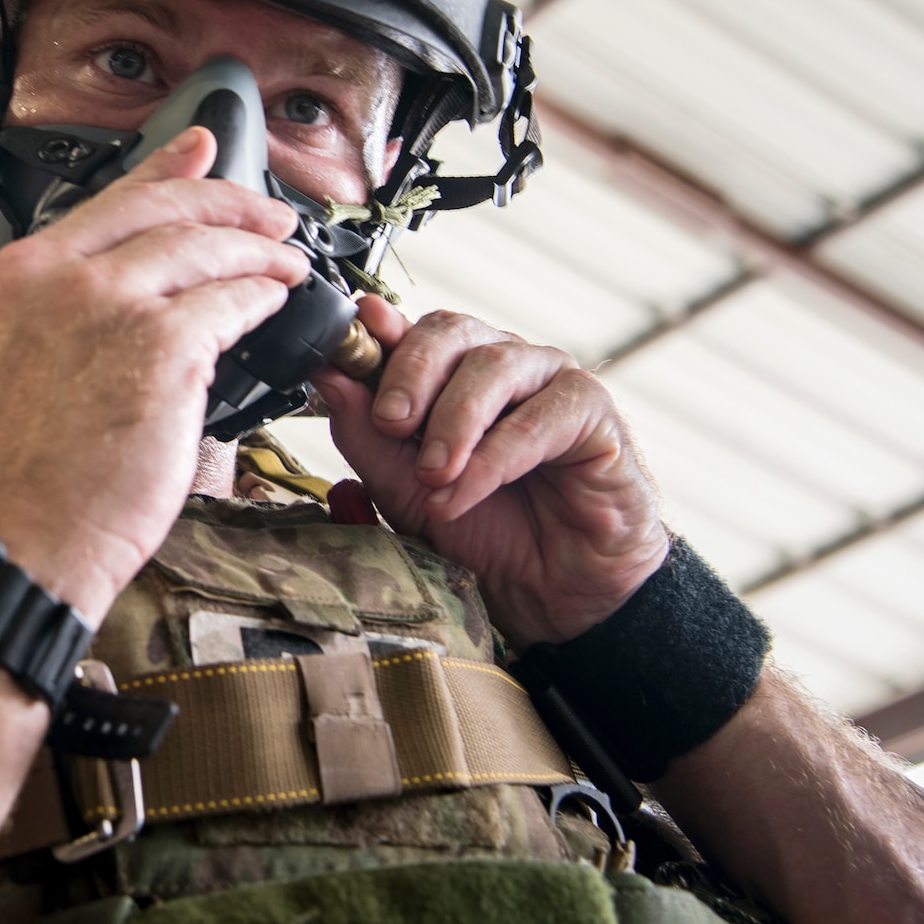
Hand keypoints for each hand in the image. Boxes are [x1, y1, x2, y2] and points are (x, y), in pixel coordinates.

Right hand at [0, 128, 305, 621]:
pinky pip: (228, 301)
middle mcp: (47, 281)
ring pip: (199, 248)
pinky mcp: (156, 345)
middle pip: (157, 210)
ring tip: (285, 261)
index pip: (101, 203)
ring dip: (256, 251)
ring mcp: (101, 307)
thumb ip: (56, 308)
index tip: (198, 147)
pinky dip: (260, 296)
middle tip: (269, 213)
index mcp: (8, 282)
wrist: (26, 541)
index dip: (163, 170)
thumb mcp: (14, 365)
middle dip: (228, 201)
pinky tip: (274, 301)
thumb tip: (125, 272)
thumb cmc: (27, 476)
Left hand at [310, 298, 668, 645]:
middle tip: (390, 423)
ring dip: (452, 422)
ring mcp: (550, 382)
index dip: (379, 337)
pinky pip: (541, 417)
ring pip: (494, 365)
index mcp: (453, 372)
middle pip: (452, 331)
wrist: (551, 593)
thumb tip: (330, 378)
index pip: (413, 331)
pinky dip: (493, 458)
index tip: (346, 352)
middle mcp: (502, 364)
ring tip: (432, 475)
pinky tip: (463, 494)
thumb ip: (367, 436)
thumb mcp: (404, 489)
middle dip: (411, 374)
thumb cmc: (484, 532)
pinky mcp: (593, 414)